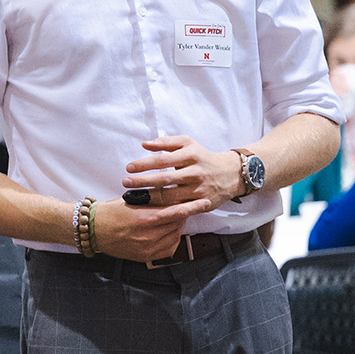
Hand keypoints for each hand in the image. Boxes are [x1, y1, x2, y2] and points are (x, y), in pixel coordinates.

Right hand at [88, 195, 215, 262]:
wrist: (93, 230)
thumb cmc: (111, 211)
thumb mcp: (132, 199)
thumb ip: (152, 198)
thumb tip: (171, 191)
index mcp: (144, 218)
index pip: (175, 212)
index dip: (192, 207)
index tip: (205, 202)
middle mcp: (148, 236)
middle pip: (177, 224)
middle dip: (184, 214)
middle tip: (184, 205)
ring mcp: (147, 249)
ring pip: (174, 236)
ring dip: (178, 226)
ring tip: (173, 218)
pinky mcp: (146, 257)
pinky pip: (168, 249)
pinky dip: (172, 239)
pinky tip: (167, 231)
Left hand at [122, 136, 245, 209]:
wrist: (229, 174)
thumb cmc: (202, 157)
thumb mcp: (187, 143)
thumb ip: (165, 143)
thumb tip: (144, 144)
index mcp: (189, 155)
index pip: (162, 160)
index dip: (144, 164)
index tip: (128, 168)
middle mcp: (194, 173)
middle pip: (164, 179)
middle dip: (142, 182)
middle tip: (125, 183)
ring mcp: (198, 190)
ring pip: (170, 197)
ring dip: (149, 198)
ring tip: (133, 198)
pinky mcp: (200, 204)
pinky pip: (179, 209)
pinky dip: (164, 210)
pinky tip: (151, 210)